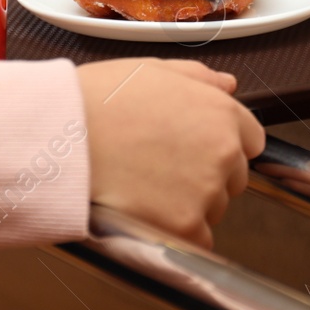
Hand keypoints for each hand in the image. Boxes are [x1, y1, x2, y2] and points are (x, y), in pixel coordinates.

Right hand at [78, 58, 264, 247]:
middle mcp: (223, 152)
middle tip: (159, 164)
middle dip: (205, 174)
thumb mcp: (151, 70)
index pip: (250, 139)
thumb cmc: (97, 99)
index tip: (193, 146)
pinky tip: (143, 207)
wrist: (59, 135)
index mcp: (221, 112)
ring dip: (188, 203)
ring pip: (213, 209)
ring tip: (143, 182)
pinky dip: (173, 231)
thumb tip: (229, 86)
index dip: (220, 143)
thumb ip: (199, 78)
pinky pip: (195, 240)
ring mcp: (206, 192)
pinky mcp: (184, 227)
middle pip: (233, 176)